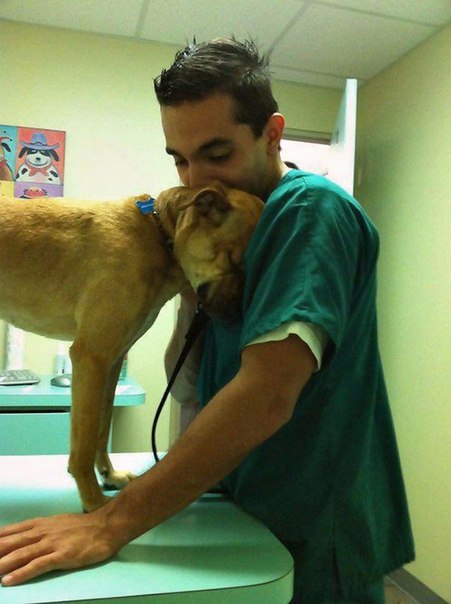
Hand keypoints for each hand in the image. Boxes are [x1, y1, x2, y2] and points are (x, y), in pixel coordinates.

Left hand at [0, 510, 119, 585]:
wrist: (107, 526)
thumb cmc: (84, 527)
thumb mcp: (58, 523)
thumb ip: (40, 531)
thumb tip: (23, 539)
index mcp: (41, 524)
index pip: (10, 531)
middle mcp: (42, 532)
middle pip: (11, 543)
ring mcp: (52, 544)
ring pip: (20, 554)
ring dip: (1, 563)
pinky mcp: (62, 556)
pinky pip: (37, 566)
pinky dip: (21, 573)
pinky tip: (8, 580)